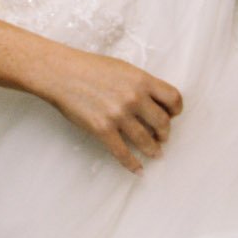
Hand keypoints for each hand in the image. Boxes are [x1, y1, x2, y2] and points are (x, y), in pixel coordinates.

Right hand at [37, 44, 184, 170]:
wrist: (62, 74)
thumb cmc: (90, 68)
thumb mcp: (122, 69)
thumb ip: (140, 84)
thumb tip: (153, 103)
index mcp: (142, 80)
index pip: (173, 98)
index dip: (176, 110)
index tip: (172, 115)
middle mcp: (134, 98)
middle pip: (163, 122)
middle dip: (165, 133)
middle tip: (162, 137)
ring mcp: (119, 115)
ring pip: (146, 140)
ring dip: (153, 150)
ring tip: (155, 153)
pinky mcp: (103, 129)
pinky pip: (123, 153)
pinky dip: (133, 164)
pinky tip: (138, 170)